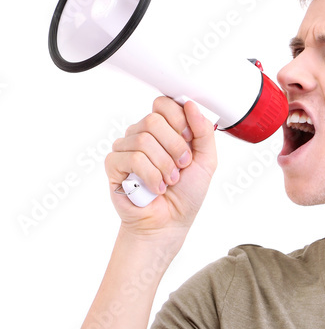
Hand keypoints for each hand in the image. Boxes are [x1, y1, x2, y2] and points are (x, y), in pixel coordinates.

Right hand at [105, 96, 217, 236]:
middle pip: (153, 120)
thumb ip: (203, 132)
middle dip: (175, 147)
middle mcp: (142, 135)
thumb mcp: (206, 161)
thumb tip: (190, 104)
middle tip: (181, 167)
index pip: (163, 104)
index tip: (189, 140)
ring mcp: (126, 149)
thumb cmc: (185, 195)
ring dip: (164, 166)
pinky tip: (155, 188)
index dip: (178, 120)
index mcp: (163, 131)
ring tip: (169, 182)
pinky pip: (131, 157)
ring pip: (143, 140)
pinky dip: (150, 176)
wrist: (170, 224)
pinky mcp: (114, 165)